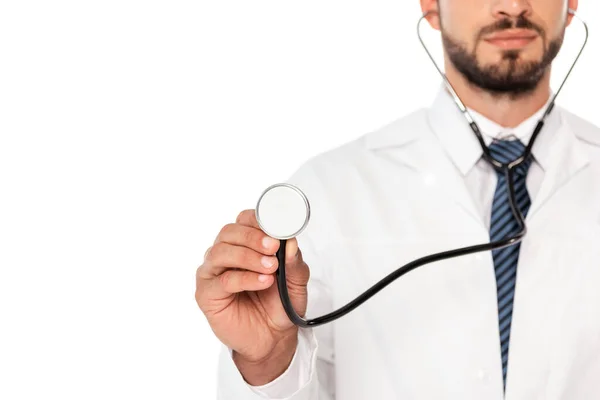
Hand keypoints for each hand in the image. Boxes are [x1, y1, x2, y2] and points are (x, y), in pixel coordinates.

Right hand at [196, 209, 309, 365]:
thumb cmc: (280, 304)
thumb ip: (294, 261)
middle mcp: (224, 254)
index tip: (276, 229)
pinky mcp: (207, 294)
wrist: (273, 338)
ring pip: (221, 253)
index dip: (257, 220)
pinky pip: (222, 281)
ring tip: (271, 268)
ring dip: (249, 257)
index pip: (243, 220)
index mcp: (244, 244)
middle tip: (273, 248)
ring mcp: (212, 273)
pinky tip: (263, 281)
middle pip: (229, 232)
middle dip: (253, 238)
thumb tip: (291, 242)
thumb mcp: (296, 281)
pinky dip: (245, 278)